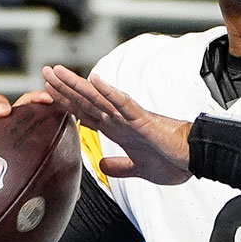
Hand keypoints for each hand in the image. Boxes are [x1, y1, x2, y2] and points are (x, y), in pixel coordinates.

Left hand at [42, 64, 192, 184]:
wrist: (195, 161)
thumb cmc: (173, 162)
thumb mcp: (139, 170)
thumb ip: (120, 166)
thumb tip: (101, 166)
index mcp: (119, 131)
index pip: (86, 114)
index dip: (66, 104)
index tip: (48, 93)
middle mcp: (121, 121)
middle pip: (86, 101)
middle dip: (64, 88)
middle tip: (45, 72)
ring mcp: (130, 118)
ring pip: (99, 98)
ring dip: (77, 85)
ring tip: (57, 71)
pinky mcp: (143, 120)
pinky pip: (123, 103)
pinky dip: (109, 91)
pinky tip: (95, 80)